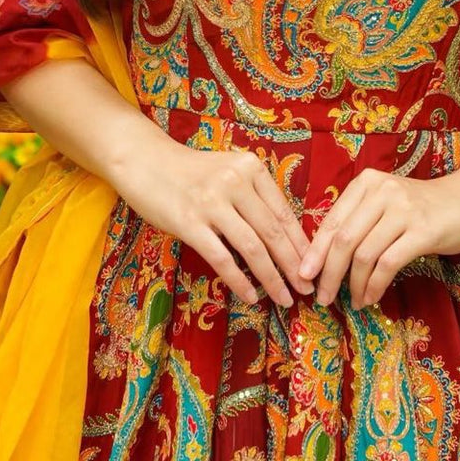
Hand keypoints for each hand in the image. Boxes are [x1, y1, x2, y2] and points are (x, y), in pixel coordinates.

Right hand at [105, 131, 315, 308]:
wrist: (145, 162)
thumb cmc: (190, 173)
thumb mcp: (229, 172)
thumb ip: (253, 197)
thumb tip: (282, 240)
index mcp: (251, 168)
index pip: (283, 212)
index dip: (301, 244)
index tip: (314, 267)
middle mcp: (235, 181)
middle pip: (273, 232)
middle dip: (293, 265)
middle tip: (307, 289)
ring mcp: (212, 202)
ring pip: (252, 248)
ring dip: (272, 278)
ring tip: (284, 298)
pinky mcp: (189, 222)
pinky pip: (222, 258)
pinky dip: (240, 281)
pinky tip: (250, 296)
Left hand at [297, 168, 459, 309]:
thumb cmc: (422, 207)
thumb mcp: (386, 203)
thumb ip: (359, 220)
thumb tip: (323, 257)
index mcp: (367, 182)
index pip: (332, 221)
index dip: (315, 252)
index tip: (304, 275)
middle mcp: (382, 191)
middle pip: (343, 240)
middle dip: (328, 273)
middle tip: (322, 296)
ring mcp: (403, 210)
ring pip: (364, 254)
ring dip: (354, 285)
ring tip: (353, 301)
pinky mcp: (422, 231)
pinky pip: (388, 264)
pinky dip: (375, 286)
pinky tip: (371, 297)